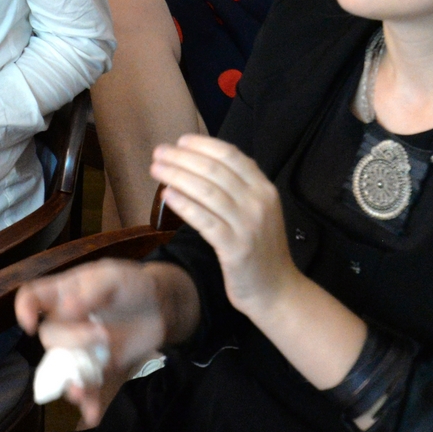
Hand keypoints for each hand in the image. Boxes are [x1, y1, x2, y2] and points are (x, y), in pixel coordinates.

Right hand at [15, 259, 170, 424]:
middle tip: (102, 334)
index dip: (23, 309)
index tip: (30, 325)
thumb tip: (64, 308)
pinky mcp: (100, 367)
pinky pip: (88, 386)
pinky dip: (89, 402)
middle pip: (50, 337)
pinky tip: (92, 414)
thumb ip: (89, 291)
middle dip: (72, 340)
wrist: (162, 308)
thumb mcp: (112, 277)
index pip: (31, 297)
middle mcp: (66, 322)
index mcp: (62, 293)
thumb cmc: (133, 284)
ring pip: (63, 368)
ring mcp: (82, 347)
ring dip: (68, 382)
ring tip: (82, 391)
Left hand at [149, 135, 298, 318]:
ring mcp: (248, 225)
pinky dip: (183, 205)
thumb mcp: (256, 210)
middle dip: (182, 158)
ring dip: (177, 176)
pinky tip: (166, 196)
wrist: (276, 290)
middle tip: (159, 152)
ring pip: (206, 191)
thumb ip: (237, 187)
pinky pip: (204, 220)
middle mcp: (259, 202)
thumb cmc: (258, 248)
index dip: (203, 145)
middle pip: (214, 170)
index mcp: (264, 188)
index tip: (180, 141)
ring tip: (156, 170)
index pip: (232, 155)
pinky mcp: (236, 248)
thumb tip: (199, 161)